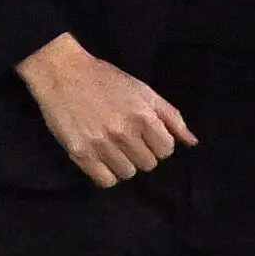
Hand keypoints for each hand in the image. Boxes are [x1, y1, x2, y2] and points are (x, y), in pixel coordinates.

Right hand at [17, 32, 193, 186]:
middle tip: (127, 138)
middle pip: (148, 164)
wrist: (62, 73)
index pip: (166, 150)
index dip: (158, 143)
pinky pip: (105, 181)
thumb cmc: (105, 79)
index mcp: (142, 115)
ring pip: (128, 174)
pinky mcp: (80, 154)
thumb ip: (171, 117)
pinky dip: (106, 174)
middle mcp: (123, 132)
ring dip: (124, 163)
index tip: (146, 134)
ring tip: (113, 146)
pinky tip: (102, 158)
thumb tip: (192, 142)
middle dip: (141, 153)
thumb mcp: (144, 91)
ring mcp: (101, 145)